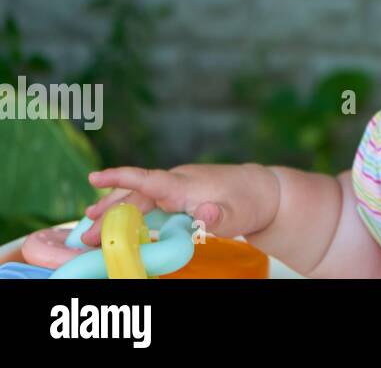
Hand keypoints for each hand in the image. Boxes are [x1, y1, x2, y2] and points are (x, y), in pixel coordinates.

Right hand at [81, 163, 276, 246]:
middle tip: (84, 235)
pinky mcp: (181, 197)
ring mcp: (178, 189)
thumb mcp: (237, 215)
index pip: (148, 180)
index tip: (94, 177)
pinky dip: (131, 214)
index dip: (121, 178)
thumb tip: (204, 214)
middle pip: (136, 196)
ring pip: (140, 199)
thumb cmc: (249, 203)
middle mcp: (177, 183)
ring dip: (116, 212)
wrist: (264, 192)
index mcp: (185, 185)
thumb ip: (219, 217)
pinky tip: (119, 225)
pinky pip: (150, 204)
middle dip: (109, 213)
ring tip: (89, 227)